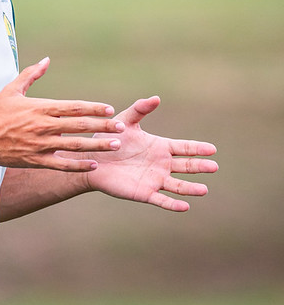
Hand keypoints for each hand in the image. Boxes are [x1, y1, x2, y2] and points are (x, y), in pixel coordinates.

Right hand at [0, 57, 124, 170]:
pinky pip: (60, 164)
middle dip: (102, 126)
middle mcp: (42, 126)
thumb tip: (46, 60)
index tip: (110, 109)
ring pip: (74, 145)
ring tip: (115, 146)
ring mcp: (39, 144)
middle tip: (121, 128)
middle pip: (78, 125)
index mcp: (39, 107)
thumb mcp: (11, 89)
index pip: (72, 106)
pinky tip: (93, 164)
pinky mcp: (34, 160)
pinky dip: (78, 165)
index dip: (93, 108)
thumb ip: (31, 74)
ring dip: (96, 145)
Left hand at [85, 96, 217, 210]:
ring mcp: (154, 180)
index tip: (212, 149)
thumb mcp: (124, 121)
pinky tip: (184, 207)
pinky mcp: (144, 193)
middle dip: (200, 166)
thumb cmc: (108, 140)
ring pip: (178, 185)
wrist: (92, 161)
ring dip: (190, 189)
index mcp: (160, 147)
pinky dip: (173, 204)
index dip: (198, 149)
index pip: (184, 148)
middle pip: (186, 166)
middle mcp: (161, 164)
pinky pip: (161, 200)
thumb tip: (156, 98)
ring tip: (203, 190)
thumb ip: (139, 110)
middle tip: (213, 166)